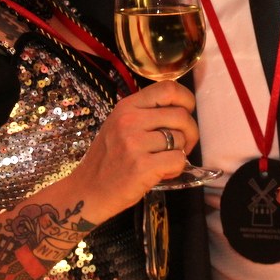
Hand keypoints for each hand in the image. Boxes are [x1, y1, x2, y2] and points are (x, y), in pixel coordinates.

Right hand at [72, 80, 198, 219]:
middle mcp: (129, 120)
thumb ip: (146, 114)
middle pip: (181, 115)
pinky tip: (163, 172)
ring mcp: (134, 143)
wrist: (87, 191)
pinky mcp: (142, 166)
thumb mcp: (119, 125)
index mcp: (127, 106)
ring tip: (165, 160)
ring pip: (181, 139)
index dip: (186, 99)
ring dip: (181, 152)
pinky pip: (178, 160)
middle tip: (183, 145)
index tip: (187, 113)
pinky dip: (177, 168)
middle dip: (191, 131)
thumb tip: (182, 111)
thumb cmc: (108, 159)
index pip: (168, 88)